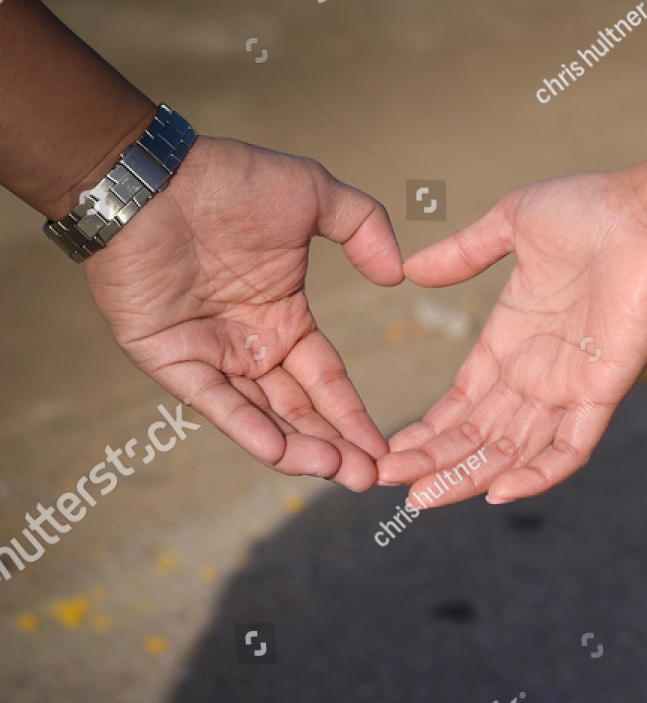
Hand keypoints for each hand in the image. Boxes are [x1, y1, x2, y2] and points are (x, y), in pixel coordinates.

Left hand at [82, 135, 403, 490]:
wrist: (149, 176)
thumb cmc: (225, 179)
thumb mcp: (313, 193)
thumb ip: (363, 226)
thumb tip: (396, 275)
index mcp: (282, 318)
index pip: (326, 380)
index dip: (354, 416)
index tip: (384, 449)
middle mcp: (248, 345)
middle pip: (300, 410)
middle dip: (337, 447)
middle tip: (370, 480)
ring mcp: (209, 355)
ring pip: (262, 416)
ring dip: (301, 448)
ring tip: (339, 472)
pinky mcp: (170, 359)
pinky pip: (214, 402)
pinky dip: (246, 428)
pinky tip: (281, 454)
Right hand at [377, 169, 646, 505]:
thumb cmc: (594, 209)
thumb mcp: (513, 223)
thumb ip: (463, 252)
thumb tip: (411, 268)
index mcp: (511, 338)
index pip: (463, 400)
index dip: (428, 428)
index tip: (388, 448)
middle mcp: (537, 371)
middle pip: (478, 434)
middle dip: (433, 460)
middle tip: (384, 482)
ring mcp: (569, 385)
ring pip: (512, 450)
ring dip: (467, 475)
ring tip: (422, 498)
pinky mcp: (601, 391)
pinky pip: (570, 449)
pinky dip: (538, 475)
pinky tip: (496, 493)